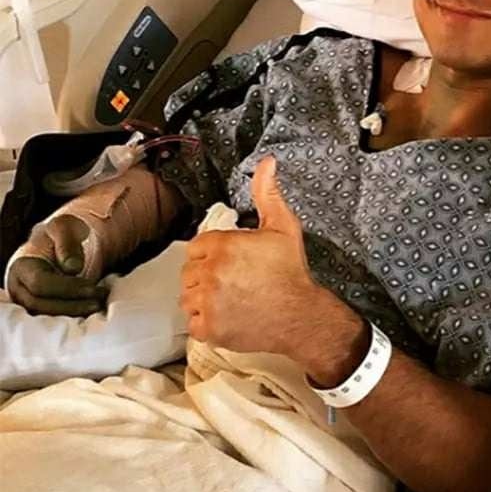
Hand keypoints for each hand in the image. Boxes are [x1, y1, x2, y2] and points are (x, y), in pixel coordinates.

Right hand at [7, 214, 107, 315]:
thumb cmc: (61, 235)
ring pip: (47, 317)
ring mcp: (28, 302)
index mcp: (21, 267)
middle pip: (41, 305)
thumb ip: (67, 242)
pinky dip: (73, 319)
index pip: (40, 284)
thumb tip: (72, 268)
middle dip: (72, 305)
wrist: (60, 245)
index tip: (92, 287)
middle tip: (99, 300)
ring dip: (74, 315)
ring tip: (98, 306)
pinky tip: (92, 314)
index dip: (67, 288)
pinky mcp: (42, 310)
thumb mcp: (64, 227)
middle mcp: (20, 288)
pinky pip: (54, 321)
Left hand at [180, 156, 321, 353]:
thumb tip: (266, 163)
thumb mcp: (283, 228)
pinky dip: (205, 323)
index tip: (229, 264)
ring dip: (203, 299)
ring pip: (187, 297)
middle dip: (206, 276)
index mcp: (223, 244)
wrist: (302, 317)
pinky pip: (192, 323)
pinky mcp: (208, 328)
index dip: (212, 255)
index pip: (196, 247)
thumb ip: (267, 194)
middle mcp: (211, 272)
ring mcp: (208, 302)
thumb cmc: (291, 274)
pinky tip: (227, 316)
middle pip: (189, 272)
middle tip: (232, 283)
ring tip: (230, 300)